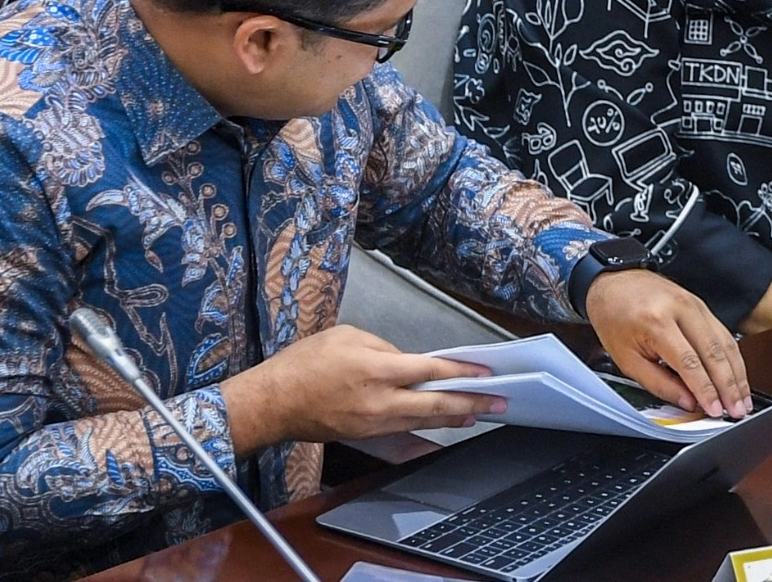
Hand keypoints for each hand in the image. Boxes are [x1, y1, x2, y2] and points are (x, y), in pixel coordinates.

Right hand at [220, 324, 502, 453]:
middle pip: (436, 405)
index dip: (462, 373)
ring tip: (477, 414)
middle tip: (499, 403)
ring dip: (453, 419)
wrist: (272, 402)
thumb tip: (407, 361)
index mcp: (377, 369)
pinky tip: (441, 431)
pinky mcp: (365, 436)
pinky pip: (403, 434)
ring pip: (423, 422)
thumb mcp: (348, 336)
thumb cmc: (305, 363)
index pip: (431, 371)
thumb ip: (384, 348)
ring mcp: (374, 423)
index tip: (485, 373)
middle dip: (471, 404)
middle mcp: (381, 401)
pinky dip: (426, 431)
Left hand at [585, 269, 751, 418]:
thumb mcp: (626, 359)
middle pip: (714, 352)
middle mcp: (681, 309)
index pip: (689, 362)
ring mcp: (695, 304)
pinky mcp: (702, 305)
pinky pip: (723, 333)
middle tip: (737, 410)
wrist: (614, 283)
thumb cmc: (615, 318)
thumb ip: (659, 383)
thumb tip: (688, 402)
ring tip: (743, 399)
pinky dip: (733, 358)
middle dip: (729, 386)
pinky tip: (738, 376)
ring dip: (737, 374)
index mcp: (657, 322)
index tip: (715, 410)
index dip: (706, 390)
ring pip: (725, 343)